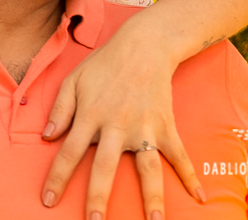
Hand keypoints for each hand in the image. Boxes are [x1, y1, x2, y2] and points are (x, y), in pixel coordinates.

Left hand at [40, 23, 205, 219]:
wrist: (143, 47)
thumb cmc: (103, 65)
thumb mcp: (73, 81)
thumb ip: (59, 109)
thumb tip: (47, 137)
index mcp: (89, 115)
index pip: (68, 152)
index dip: (57, 178)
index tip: (47, 200)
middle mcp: (116, 125)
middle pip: (105, 168)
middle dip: (97, 197)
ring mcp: (144, 128)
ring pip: (147, 168)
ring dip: (151, 197)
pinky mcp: (166, 126)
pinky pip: (179, 155)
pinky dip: (191, 176)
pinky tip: (200, 198)